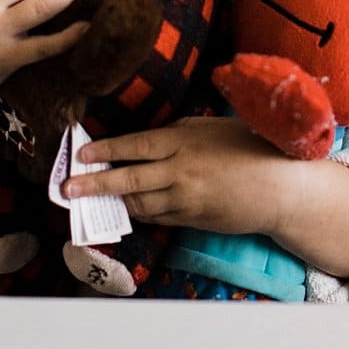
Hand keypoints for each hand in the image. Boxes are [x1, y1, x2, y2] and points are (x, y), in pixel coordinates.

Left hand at [63, 116, 303, 236]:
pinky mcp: (193, 219)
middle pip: (129, 180)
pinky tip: (127, 209)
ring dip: (113, 202)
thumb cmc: (253, 149)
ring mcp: (186, 199)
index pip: (136, 146)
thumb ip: (181, 133)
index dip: (106, 150)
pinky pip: (158, 216)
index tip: (82, 153)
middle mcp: (181, 171)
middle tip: (67, 188)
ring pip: (140, 203)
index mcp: (186, 142)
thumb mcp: (214, 129)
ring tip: (89, 201)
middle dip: (95, 184)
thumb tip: (152, 139)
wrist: (282, 189)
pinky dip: (140, 212)